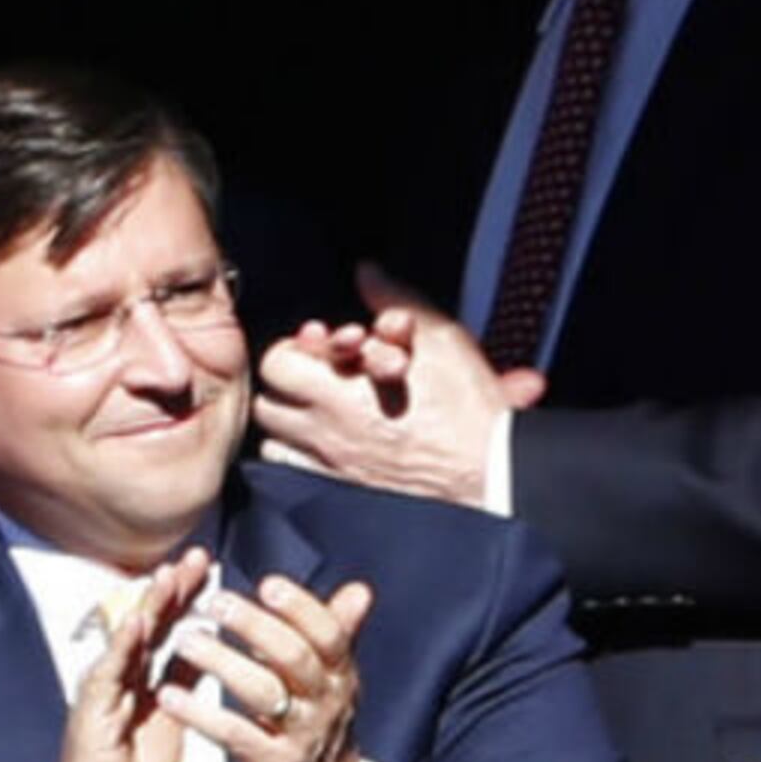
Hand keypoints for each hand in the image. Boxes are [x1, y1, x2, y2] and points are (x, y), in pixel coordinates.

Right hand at [40, 550, 208, 761]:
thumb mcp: (171, 712)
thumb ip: (187, 675)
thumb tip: (214, 640)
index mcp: (144, 676)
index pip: (168, 627)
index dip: (187, 595)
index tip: (210, 562)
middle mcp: (122, 677)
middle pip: (148, 625)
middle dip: (171, 589)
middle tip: (195, 555)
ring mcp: (103, 692)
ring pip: (126, 641)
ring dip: (147, 607)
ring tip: (167, 576)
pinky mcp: (90, 714)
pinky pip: (107, 675)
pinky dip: (122, 646)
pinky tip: (137, 623)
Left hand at [158, 571, 378, 761]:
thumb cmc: (318, 731)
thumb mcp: (334, 684)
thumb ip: (338, 636)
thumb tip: (358, 591)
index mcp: (341, 677)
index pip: (329, 634)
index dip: (301, 608)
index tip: (267, 584)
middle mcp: (327, 703)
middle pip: (296, 657)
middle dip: (256, 627)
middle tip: (214, 603)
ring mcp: (302, 737)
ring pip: (264, 693)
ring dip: (222, 663)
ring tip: (184, 641)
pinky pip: (235, 736)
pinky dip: (201, 715)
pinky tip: (170, 696)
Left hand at [252, 264, 542, 507]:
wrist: (490, 471)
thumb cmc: (469, 411)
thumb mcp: (440, 339)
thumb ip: (396, 300)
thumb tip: (367, 272)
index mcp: (343, 387)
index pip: (281, 359)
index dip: (303, 347)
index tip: (327, 345)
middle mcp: (326, 426)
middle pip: (270, 396)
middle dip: (292, 379)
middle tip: (320, 373)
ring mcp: (329, 461)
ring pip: (274, 432)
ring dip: (291, 415)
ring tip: (320, 408)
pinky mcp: (339, 489)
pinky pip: (290, 467)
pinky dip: (299, 452)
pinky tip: (325, 444)